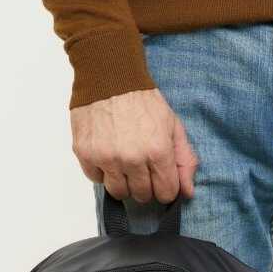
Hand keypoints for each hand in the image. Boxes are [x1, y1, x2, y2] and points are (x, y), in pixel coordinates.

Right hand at [70, 88, 198, 202]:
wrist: (109, 76)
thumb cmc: (143, 100)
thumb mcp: (172, 125)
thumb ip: (184, 160)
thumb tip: (187, 192)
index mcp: (157, 151)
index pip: (165, 193)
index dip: (164, 187)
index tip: (159, 177)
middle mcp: (132, 159)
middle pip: (141, 195)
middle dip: (144, 184)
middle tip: (141, 166)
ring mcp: (106, 158)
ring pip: (118, 192)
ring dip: (123, 182)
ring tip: (123, 162)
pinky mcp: (85, 154)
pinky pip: (96, 179)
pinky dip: (102, 171)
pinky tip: (107, 154)